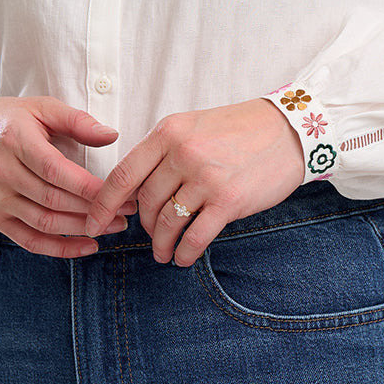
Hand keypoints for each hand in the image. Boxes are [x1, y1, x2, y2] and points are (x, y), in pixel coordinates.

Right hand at [0, 96, 134, 256]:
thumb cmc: (4, 119)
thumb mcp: (39, 107)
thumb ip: (76, 120)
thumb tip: (112, 135)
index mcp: (16, 141)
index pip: (56, 171)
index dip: (90, 187)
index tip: (122, 192)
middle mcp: (2, 173)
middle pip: (53, 200)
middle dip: (94, 210)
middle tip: (126, 211)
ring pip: (44, 222)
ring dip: (82, 230)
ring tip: (113, 227)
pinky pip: (28, 240)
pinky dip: (59, 249)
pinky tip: (87, 246)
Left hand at [85, 99, 304, 266]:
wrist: (289, 130)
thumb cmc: (239, 129)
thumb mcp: (192, 126)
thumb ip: (162, 152)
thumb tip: (134, 188)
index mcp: (169, 132)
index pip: (123, 174)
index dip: (103, 204)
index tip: (94, 222)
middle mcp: (183, 154)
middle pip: (145, 203)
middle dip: (142, 225)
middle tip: (150, 234)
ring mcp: (206, 178)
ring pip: (167, 223)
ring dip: (161, 244)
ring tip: (164, 253)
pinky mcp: (229, 201)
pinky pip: (195, 237)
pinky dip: (185, 252)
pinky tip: (184, 257)